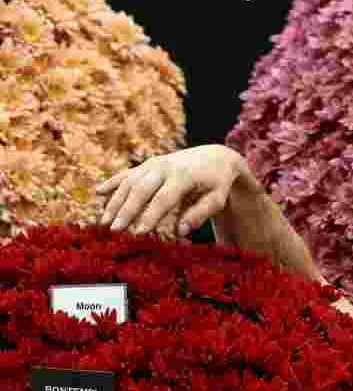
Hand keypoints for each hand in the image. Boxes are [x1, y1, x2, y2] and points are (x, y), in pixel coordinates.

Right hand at [96, 145, 245, 236]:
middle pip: (140, 190)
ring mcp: (153, 164)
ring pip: (129, 182)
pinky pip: (127, 174)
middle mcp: (164, 167)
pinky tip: (98, 193)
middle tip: (114, 231)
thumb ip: (200, 214)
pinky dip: (112, 183)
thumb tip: (180, 232)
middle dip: (126, 210)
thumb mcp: (217, 199)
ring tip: (104, 222)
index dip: (150, 216)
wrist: (215, 157)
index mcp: (183, 176)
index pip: (163, 199)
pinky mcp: (147, 165)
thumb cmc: (217, 183)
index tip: (138, 233)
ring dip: (115, 201)